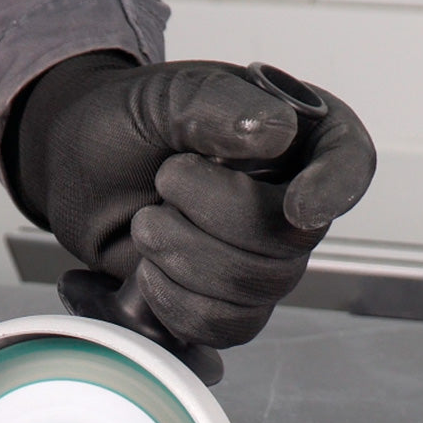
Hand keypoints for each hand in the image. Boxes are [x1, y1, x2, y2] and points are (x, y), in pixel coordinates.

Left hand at [7, 54, 375, 348]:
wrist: (74, 169)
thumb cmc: (127, 122)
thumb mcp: (165, 95)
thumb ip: (215, 104)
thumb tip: (275, 132)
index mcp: (297, 136)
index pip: (348, 164)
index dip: (333, 191)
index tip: (297, 207)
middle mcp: (292, 202)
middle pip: (291, 245)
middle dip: (213, 224)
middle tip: (161, 184)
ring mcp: (262, 259)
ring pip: (258, 294)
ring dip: (188, 265)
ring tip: (144, 226)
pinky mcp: (226, 300)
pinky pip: (227, 327)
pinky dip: (178, 309)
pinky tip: (145, 275)